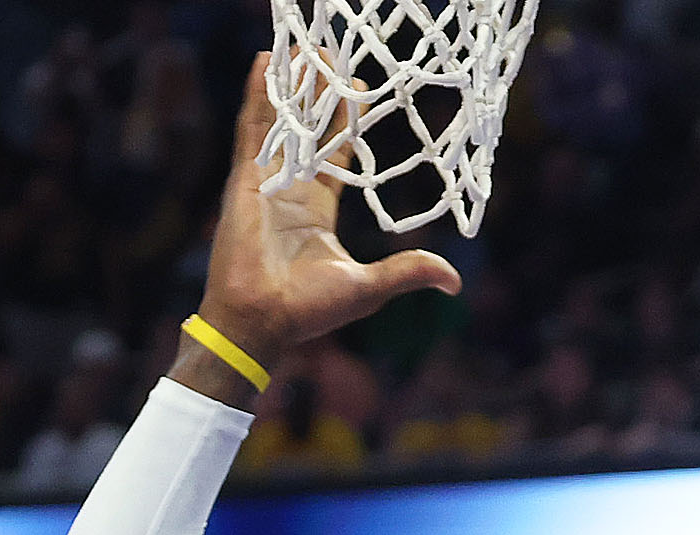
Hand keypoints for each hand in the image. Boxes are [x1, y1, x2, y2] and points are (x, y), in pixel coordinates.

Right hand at [186, 57, 458, 375]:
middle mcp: (291, 190)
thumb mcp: (368, 287)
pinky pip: (253, 128)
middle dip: (320, 94)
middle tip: (332, 57)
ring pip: (282, 122)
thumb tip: (454, 281)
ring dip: (294, 85)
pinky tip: (268, 61)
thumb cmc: (308, 311)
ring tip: (306, 49)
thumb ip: (407, 272)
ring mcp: (265, 182)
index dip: (346, 123)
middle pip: (308, 130)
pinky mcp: (245, 179)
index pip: (336, 155)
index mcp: (316, 210)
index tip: (359, 90)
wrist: (261, 321)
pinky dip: (259, 95)